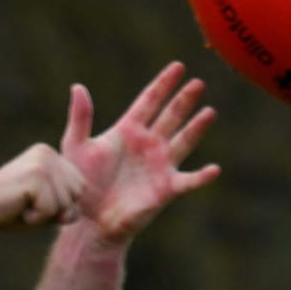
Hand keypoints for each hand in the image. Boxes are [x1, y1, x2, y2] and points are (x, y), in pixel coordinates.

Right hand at [0, 141, 85, 231]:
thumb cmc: (9, 210)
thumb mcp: (45, 209)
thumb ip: (66, 208)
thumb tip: (72, 212)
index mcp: (50, 154)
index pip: (79, 188)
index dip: (60, 205)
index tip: (32, 200)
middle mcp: (48, 152)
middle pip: (76, 195)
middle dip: (55, 210)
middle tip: (26, 204)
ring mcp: (42, 162)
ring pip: (65, 205)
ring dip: (43, 216)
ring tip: (21, 205)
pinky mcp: (35, 176)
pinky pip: (50, 211)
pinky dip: (35, 219)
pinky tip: (17, 207)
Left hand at [61, 63, 219, 243]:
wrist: (88, 222)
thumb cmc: (81, 186)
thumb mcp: (76, 147)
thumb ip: (80, 118)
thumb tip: (78, 87)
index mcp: (128, 130)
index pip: (149, 101)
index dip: (164, 84)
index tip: (178, 66)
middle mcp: (147, 144)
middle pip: (171, 116)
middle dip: (184, 100)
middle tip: (198, 83)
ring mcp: (159, 165)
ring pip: (184, 141)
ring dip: (197, 127)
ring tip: (209, 112)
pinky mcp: (166, 189)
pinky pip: (189, 181)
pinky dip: (202, 177)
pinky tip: (214, 169)